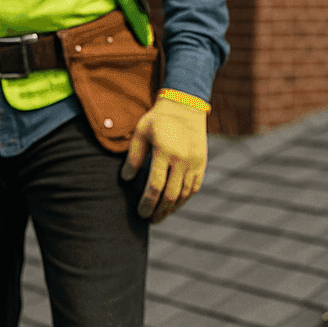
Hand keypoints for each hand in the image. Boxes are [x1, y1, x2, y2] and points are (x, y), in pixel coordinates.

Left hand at [121, 95, 207, 222]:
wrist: (185, 106)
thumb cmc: (158, 119)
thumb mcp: (141, 132)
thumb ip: (133, 156)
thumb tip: (126, 178)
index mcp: (165, 151)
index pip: (155, 186)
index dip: (147, 203)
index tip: (140, 212)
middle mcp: (182, 159)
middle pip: (171, 195)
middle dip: (159, 211)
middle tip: (149, 220)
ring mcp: (195, 162)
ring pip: (184, 194)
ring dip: (172, 208)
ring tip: (161, 216)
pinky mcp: (202, 163)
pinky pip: (194, 187)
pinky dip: (184, 199)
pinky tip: (175, 205)